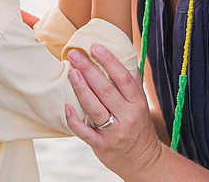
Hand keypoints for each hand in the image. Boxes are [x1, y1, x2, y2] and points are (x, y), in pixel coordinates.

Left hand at [65, 44, 164, 179]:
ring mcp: (115, 132)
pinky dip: (75, 120)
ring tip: (71, 72)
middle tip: (75, 54)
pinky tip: (66, 106)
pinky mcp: (102, 145)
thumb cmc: (137, 126)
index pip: (123, 78)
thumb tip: (120, 54)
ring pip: (95, 108)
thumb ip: (130, 84)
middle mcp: (128, 116)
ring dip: (81, 89)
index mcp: (137, 103)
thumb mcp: (139, 105)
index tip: (95, 47)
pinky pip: (86, 132)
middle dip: (89, 70)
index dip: (109, 61)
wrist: (143, 160)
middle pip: (106, 90)